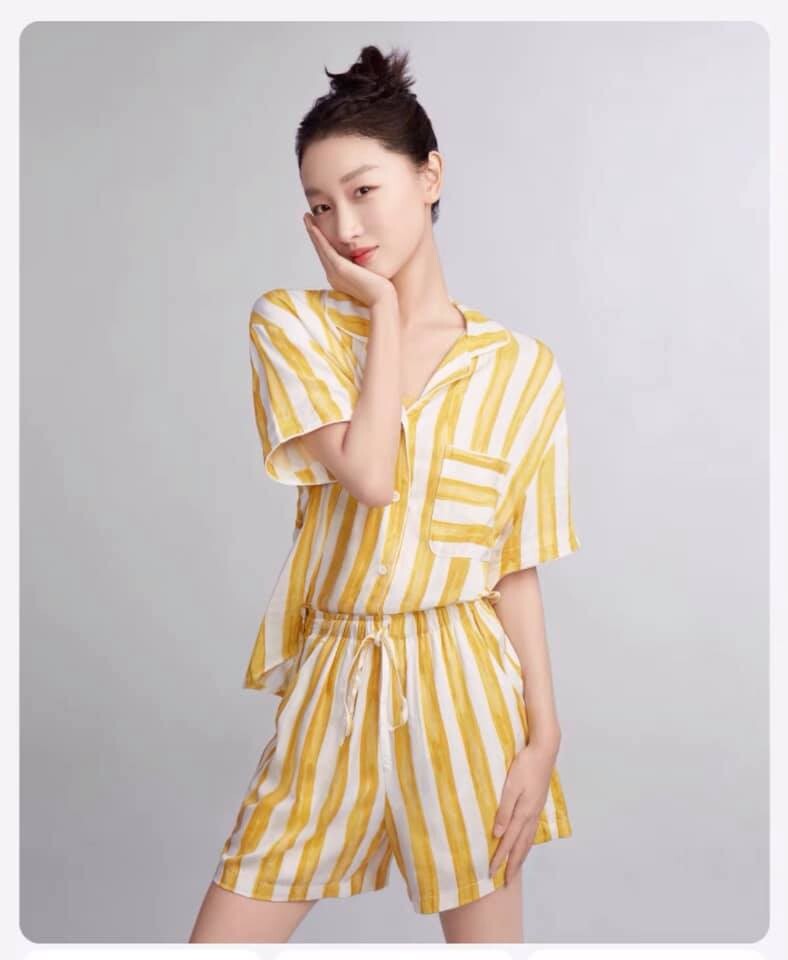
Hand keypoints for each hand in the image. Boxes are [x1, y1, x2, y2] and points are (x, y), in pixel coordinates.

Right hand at [303, 212, 396, 308]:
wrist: (383, 300)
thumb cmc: (382, 290)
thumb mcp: (370, 274)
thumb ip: (364, 266)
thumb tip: (367, 255)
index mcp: (339, 278)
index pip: (327, 255)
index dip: (321, 240)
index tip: (317, 226)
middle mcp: (333, 276)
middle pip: (321, 250)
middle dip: (313, 233)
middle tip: (307, 218)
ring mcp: (335, 273)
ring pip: (321, 249)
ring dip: (313, 232)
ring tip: (307, 218)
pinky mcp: (339, 269)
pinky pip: (326, 250)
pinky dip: (319, 238)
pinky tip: (314, 227)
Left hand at [489, 742, 555, 884]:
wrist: (545, 750)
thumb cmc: (525, 765)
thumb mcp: (511, 786)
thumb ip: (504, 810)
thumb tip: (498, 834)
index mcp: (524, 812)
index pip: (509, 841)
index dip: (500, 858)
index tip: (491, 872)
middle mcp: (532, 815)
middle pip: (521, 846)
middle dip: (512, 864)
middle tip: (506, 882)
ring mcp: (537, 810)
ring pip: (528, 839)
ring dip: (521, 856)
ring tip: (515, 867)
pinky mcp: (538, 803)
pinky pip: (532, 830)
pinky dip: (527, 843)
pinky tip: (525, 843)